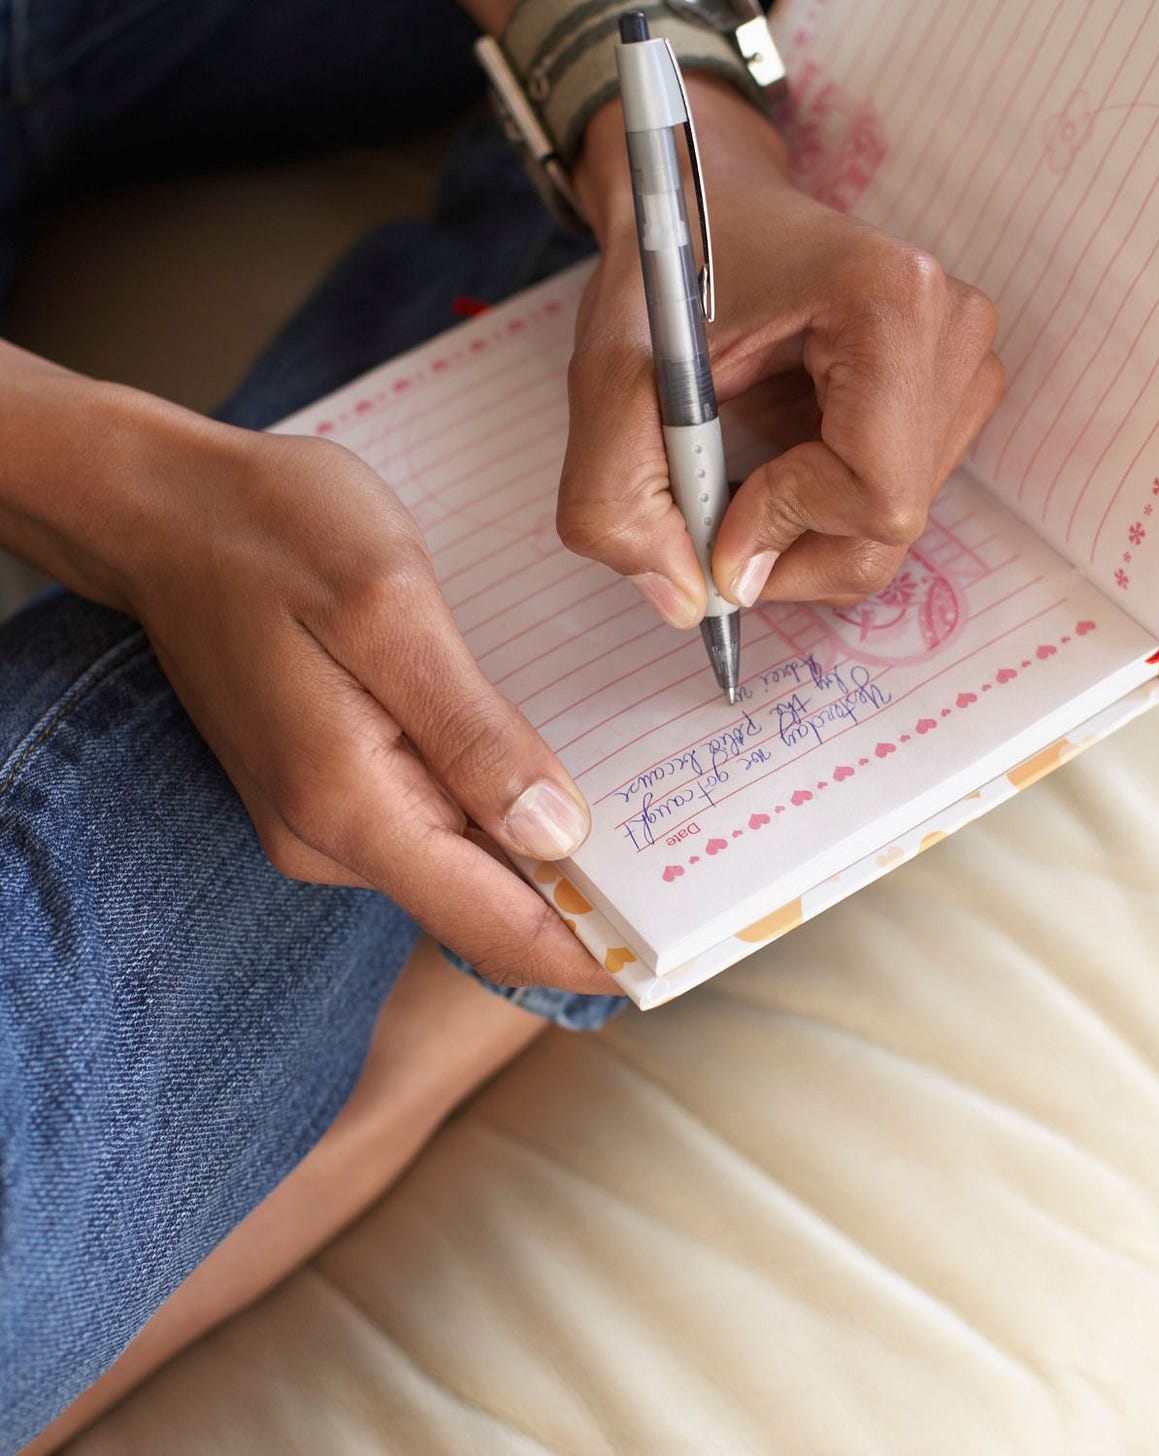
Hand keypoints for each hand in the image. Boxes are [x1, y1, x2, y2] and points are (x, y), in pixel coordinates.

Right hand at [32, 386, 617, 995]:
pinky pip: (428, 826)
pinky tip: (543, 782)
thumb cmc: (274, 532)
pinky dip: (492, 817)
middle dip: (580, 908)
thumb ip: (471, 731)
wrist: (158, 507)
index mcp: (351, 806)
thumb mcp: (389, 607)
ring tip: (641, 835)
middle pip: (481, 907)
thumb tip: (555, 837)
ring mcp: (320, 819)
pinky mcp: (323, 785)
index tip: (668, 966)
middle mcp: (330, 839)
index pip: (489, 927)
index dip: (583, 957)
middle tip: (686, 885)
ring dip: (540, 861)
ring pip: (458, 867)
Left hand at [559, 80, 1003, 621]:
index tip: (713, 517)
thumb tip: (690, 602)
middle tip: (718, 516)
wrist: (704, 196)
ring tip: (747, 466)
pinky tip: (785, 455)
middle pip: (893, 521)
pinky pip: (902, 494)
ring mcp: (965, 353)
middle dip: (793, 547)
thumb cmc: (663, 269)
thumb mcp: (607, 379)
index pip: (876, 494)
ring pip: (897, 520)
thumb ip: (618, 503)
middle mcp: (952, 325)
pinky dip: (830, 505)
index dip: (786, 529)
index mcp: (888, 302)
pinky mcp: (957, 379)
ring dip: (807, 528)